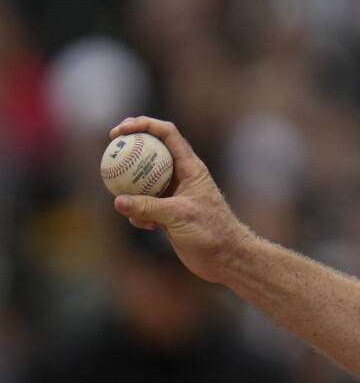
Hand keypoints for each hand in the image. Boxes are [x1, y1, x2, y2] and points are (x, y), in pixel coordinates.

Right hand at [109, 116, 253, 283]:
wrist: (225, 258)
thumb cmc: (212, 232)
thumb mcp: (179, 216)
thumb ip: (148, 207)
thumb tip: (118, 201)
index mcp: (191, 168)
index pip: (168, 134)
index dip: (145, 124)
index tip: (121, 130)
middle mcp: (181, 176)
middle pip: (152, 151)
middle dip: (131, 145)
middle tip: (110, 144)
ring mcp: (173, 194)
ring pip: (143, 179)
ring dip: (129, 186)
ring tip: (119, 195)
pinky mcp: (166, 212)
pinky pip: (143, 205)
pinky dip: (138, 213)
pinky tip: (147, 227)